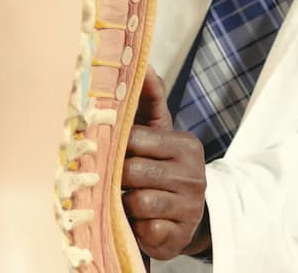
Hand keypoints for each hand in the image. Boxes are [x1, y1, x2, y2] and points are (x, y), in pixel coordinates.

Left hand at [123, 69, 210, 258]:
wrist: (190, 214)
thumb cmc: (163, 167)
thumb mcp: (160, 133)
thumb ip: (150, 99)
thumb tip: (144, 64)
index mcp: (186, 146)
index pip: (136, 139)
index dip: (115, 147)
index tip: (105, 150)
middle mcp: (192, 175)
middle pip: (133, 172)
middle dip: (117, 177)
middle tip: (113, 179)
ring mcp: (188, 207)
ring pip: (138, 201)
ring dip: (125, 203)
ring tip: (128, 200)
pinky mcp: (178, 234)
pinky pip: (146, 229)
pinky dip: (137, 226)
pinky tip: (139, 221)